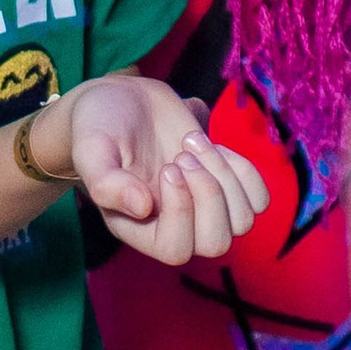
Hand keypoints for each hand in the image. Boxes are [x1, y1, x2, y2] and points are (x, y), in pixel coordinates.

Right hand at [51, 75, 268, 268]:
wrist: (123, 100)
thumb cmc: (100, 127)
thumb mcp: (92, 150)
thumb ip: (106, 182)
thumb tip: (142, 208)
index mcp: (139, 229)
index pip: (175, 249)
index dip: (181, 211)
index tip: (168, 167)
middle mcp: (175, 226)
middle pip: (216, 243)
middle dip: (209, 194)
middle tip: (182, 155)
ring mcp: (204, 209)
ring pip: (242, 221)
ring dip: (225, 176)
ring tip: (192, 143)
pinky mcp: (226, 186)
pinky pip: (258, 198)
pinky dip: (244, 170)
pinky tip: (213, 145)